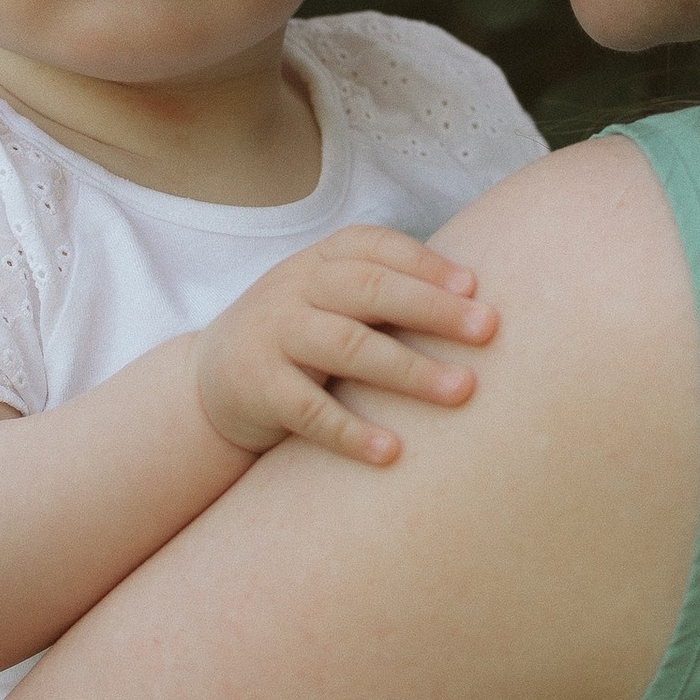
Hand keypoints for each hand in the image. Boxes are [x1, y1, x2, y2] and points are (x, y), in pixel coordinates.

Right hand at [192, 229, 497, 466]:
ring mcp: (272, 335)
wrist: (210, 380)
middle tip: (489, 331)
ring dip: (409, 370)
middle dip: (433, 310)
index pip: (377, 247)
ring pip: (346, 346)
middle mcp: (295, 288)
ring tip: (462, 390)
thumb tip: (481, 306)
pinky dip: (351, 430)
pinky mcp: (257, 387)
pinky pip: (308, 409)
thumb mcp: (331, 300)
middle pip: (371, 290)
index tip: (475, 288)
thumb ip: (385, 294)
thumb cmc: (300, 338)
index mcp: (321, 260)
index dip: (426, 264)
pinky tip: (393, 452)